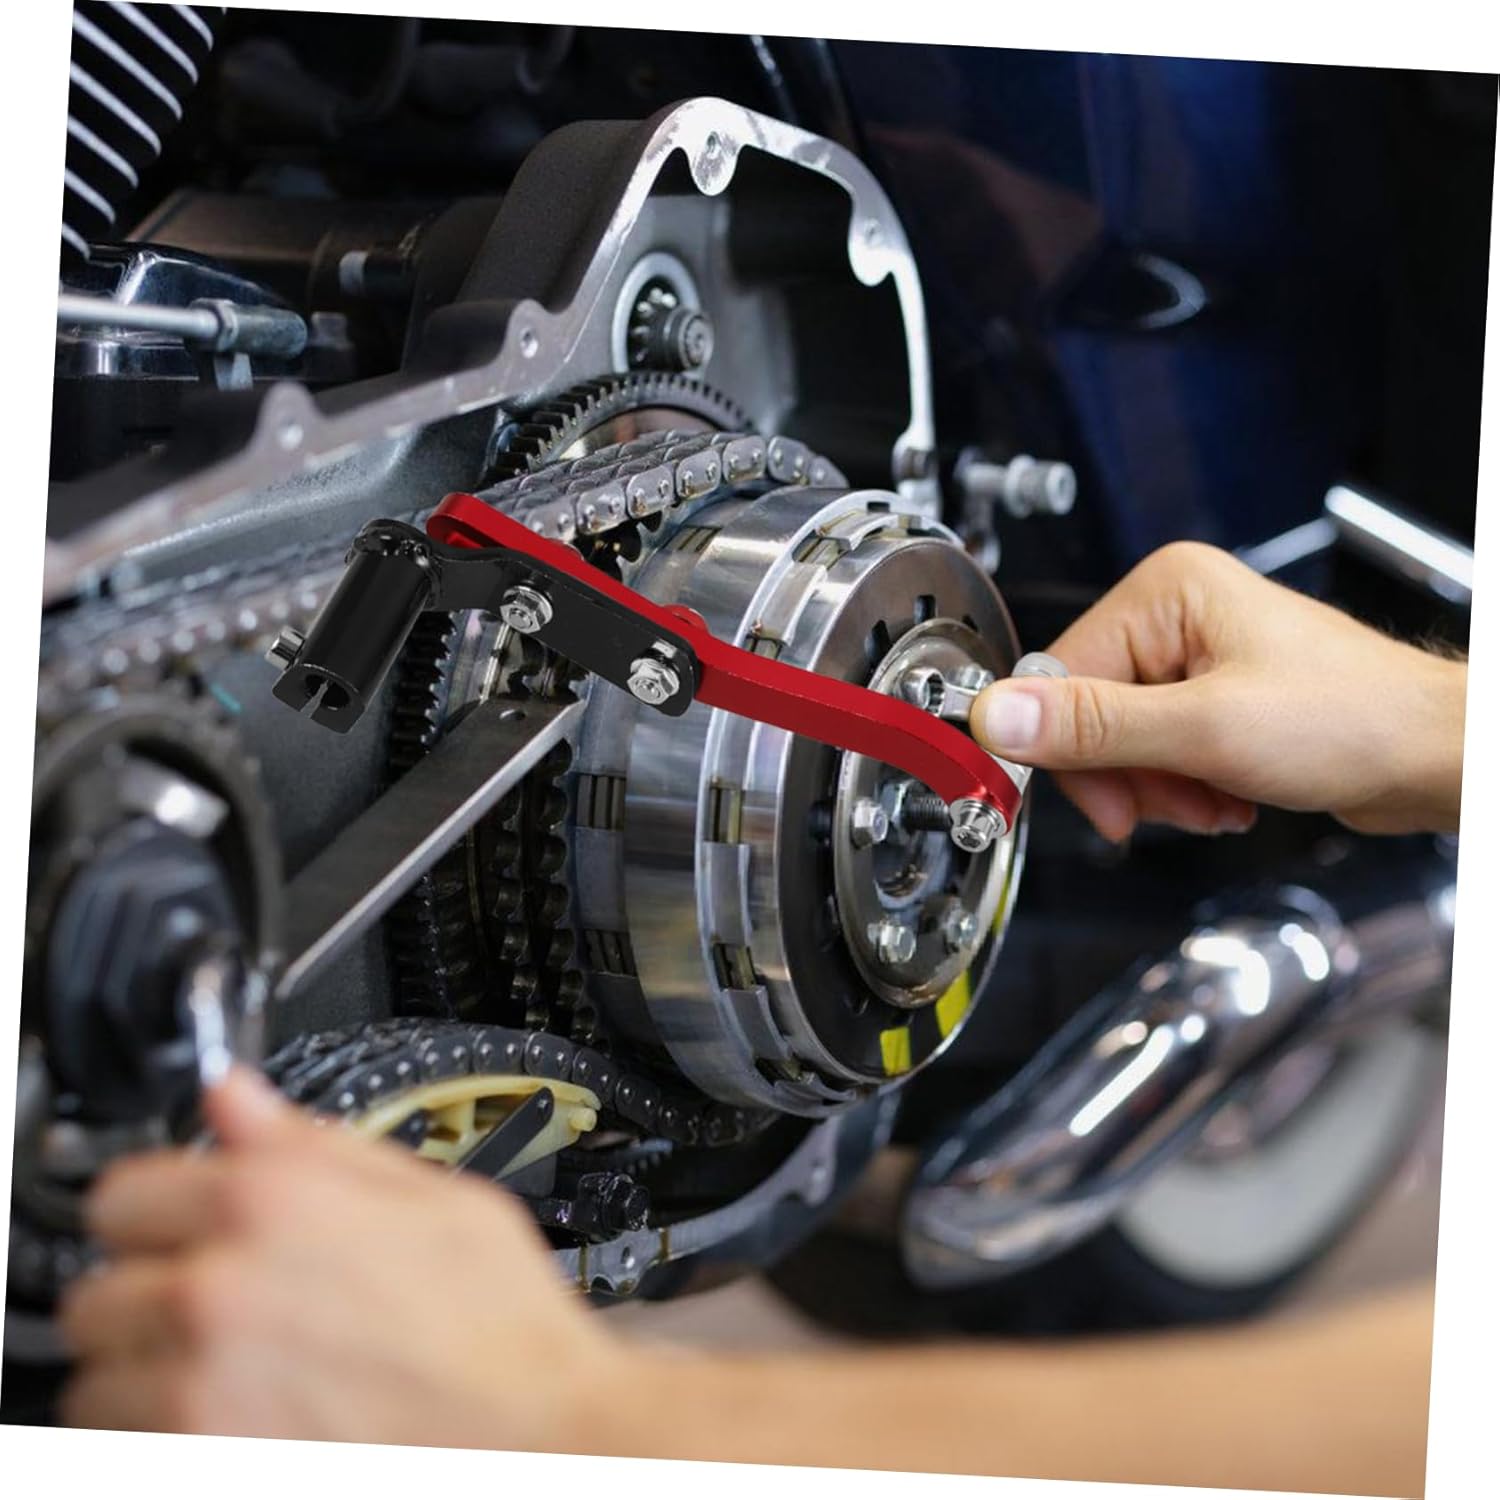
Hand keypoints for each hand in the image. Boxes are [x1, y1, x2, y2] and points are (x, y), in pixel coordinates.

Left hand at [57, 1068, 614, 1447]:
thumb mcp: (432, 1193)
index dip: (156, 1208)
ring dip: (144, 1379)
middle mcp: (217, 1290)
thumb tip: (236, 1097)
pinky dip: (164, 1440)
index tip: (176, 1226)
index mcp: (271, 1202)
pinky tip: (233, 1422)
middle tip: (207, 1311)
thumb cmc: (501, 1327)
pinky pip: (128, 1453)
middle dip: (146, 1296)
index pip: (124, 1192)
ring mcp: (199, 1391)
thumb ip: (313, 1144)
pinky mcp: (202, 1468)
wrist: (538, 1440)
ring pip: (99, 1385)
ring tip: (219, 1376)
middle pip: (98, 1293)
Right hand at [970, 542, 1464, 841]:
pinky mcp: (1211, 698)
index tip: (1100, 800)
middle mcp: (1175, 616)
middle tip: (1174, 800)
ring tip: (1214, 798)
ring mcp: (1194, 658)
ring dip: (1162, 790)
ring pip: (1122, 744)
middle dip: (1130, 775)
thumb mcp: (1205, 729)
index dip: (1071, 747)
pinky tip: (1225, 795)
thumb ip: (1094, 726)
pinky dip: (1185, 789)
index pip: (1061, 674)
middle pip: (1089, 714)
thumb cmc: (1354, 719)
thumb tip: (998, 715)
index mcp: (1165, 593)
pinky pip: (1157, 754)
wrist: (1430, 757)